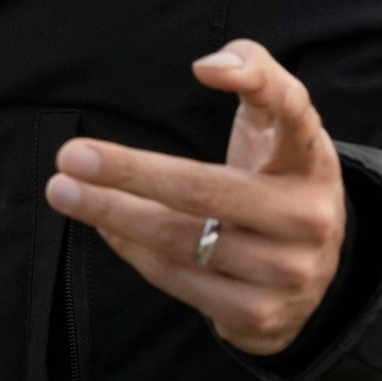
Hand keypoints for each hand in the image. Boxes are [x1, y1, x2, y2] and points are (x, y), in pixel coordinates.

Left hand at [42, 38, 347, 355]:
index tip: (202, 70)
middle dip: (129, 172)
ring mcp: (285, 271)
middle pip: (204, 189)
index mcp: (311, 158)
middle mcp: (307, 216)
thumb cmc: (276, 179)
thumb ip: (253, 74)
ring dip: (113, 214)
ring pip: (181, 240)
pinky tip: (104, 227)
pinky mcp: (258, 314)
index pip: (291, 111)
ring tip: (64, 191)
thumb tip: (209, 66)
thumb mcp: (277, 128)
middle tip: (71, 156)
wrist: (318, 274)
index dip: (255, 83)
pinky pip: (177, 278)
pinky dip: (132, 250)